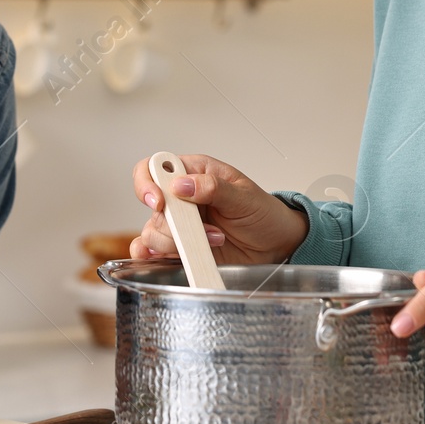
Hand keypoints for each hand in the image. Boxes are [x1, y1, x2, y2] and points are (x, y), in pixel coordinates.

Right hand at [129, 153, 307, 265]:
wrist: (276, 245)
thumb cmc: (263, 214)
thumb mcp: (244, 196)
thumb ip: (213, 188)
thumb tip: (180, 184)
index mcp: (195, 173)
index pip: (155, 167)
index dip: (148, 183)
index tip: (160, 202)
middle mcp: (182, 197)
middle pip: (151, 205)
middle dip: (172, 223)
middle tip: (201, 229)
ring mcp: (180, 223)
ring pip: (152, 231)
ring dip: (176, 241)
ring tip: (210, 240)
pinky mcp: (182, 246)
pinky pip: (153, 250)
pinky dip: (152, 255)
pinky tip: (167, 256)